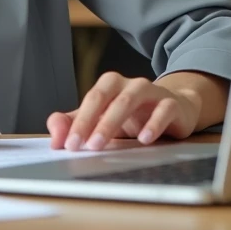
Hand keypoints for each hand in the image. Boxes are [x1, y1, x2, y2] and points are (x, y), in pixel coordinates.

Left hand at [47, 72, 199, 151]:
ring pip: (130, 99)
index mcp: (110, 85)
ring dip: (113, 121)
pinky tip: (144, 139)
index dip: (78, 121)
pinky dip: (154, 123)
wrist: (175, 108)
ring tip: (101, 143)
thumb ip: (76, 124)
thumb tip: (55, 138)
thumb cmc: (135, 115)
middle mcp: (129, 84)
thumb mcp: (104, 119)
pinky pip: (163, 109)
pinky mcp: (172, 104)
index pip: (90, 100)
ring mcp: (151, 91)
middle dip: (91, 121)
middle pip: (105, 97)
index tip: (68, 145)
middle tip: (82, 145)